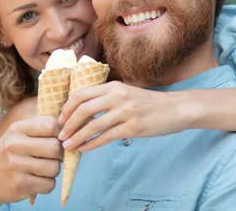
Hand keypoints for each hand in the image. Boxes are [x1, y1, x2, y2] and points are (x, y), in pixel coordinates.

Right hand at [0, 116, 62, 205]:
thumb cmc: (10, 153)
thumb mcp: (19, 134)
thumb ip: (42, 127)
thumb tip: (71, 126)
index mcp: (17, 128)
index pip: (51, 125)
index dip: (60, 134)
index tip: (56, 140)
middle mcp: (14, 145)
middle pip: (56, 147)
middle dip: (59, 155)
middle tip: (51, 158)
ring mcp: (16, 166)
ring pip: (55, 168)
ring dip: (53, 171)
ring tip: (41, 170)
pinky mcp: (20, 185)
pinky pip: (49, 184)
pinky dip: (47, 184)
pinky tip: (36, 181)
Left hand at [57, 81, 188, 151]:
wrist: (176, 109)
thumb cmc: (149, 103)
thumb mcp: (127, 93)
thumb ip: (107, 98)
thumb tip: (83, 110)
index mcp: (114, 86)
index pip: (81, 94)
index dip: (67, 107)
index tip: (60, 119)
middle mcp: (118, 96)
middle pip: (83, 109)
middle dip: (67, 124)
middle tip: (60, 135)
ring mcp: (125, 112)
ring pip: (92, 125)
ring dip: (76, 137)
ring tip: (68, 146)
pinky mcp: (133, 127)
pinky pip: (105, 137)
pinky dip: (91, 144)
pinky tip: (84, 150)